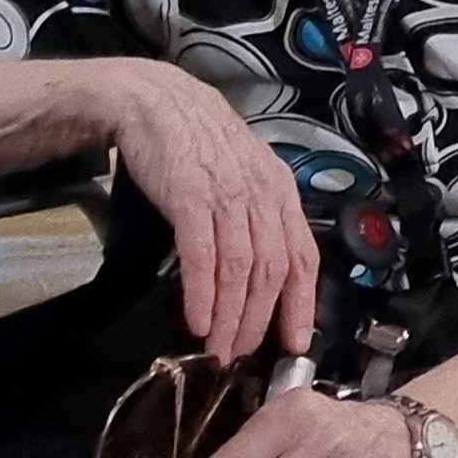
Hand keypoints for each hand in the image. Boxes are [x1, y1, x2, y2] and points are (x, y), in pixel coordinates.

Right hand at [104, 63, 317, 364]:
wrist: (154, 100)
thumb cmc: (197, 142)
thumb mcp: (243, 174)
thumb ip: (257, 216)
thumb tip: (262, 273)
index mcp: (280, 191)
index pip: (303, 257)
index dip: (301, 304)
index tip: (296, 343)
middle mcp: (262, 195)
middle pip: (272, 271)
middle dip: (259, 322)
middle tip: (242, 357)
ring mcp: (227, 195)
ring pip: (241, 269)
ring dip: (230, 317)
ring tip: (219, 351)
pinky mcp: (190, 196)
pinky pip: (202, 255)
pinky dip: (202, 293)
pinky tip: (198, 320)